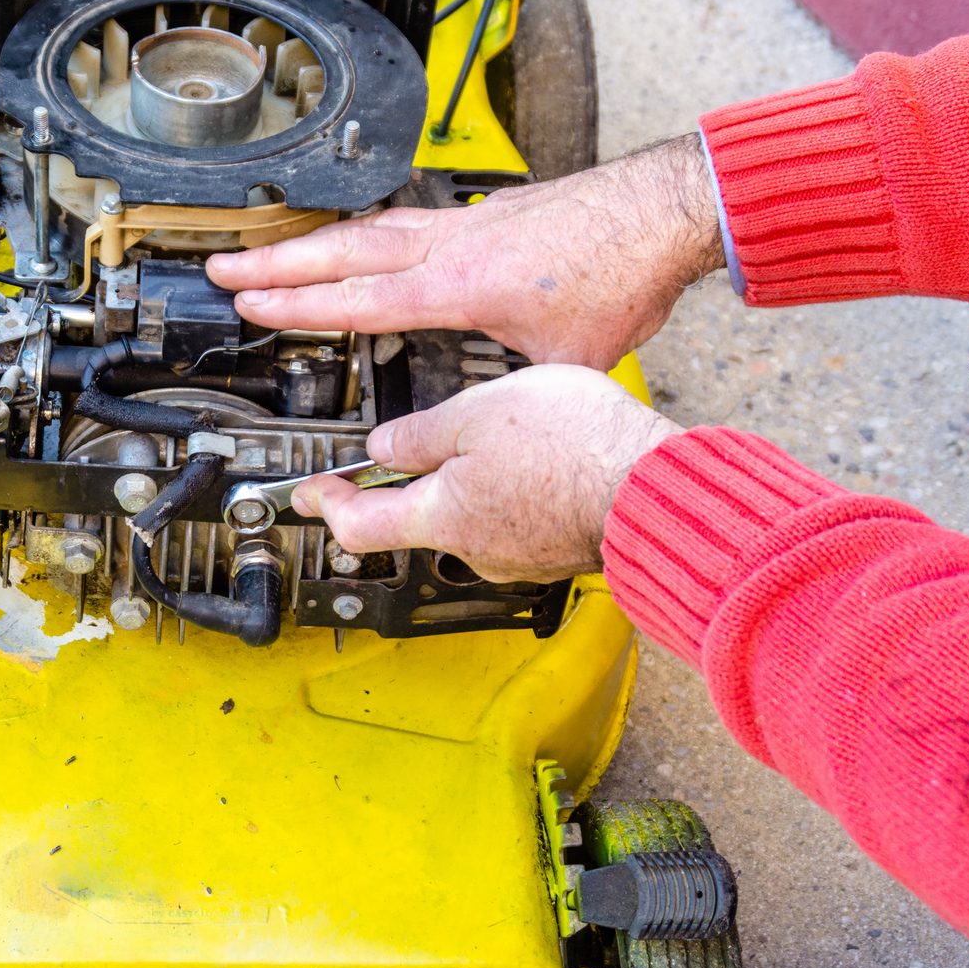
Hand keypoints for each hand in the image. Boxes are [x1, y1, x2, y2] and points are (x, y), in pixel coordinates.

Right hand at [207, 134, 722, 369]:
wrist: (665, 211)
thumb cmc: (624, 278)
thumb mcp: (567, 361)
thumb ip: (520, 386)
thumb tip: (504, 415)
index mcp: (459, 286)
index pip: (357, 298)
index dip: (296, 303)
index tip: (248, 300)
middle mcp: (453, 245)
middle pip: (343, 251)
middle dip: (276, 262)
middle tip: (224, 266)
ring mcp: (467, 222)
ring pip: (372, 229)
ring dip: (317, 243)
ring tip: (273, 253)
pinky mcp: (488, 212)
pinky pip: (408, 219)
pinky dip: (371, 230)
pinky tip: (367, 238)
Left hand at [294, 365, 679, 582]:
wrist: (660, 486)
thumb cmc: (577, 449)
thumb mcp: (478, 411)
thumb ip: (423, 433)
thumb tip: (387, 445)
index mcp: (441, 515)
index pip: (357, 526)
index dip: (325, 506)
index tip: (308, 493)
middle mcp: (476, 549)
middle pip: (417, 518)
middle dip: (411, 479)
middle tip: (414, 442)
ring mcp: (522, 556)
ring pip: (475, 516)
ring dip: (474, 480)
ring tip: (500, 434)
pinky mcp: (561, 549)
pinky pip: (520, 518)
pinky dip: (517, 490)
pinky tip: (541, 458)